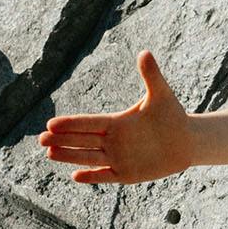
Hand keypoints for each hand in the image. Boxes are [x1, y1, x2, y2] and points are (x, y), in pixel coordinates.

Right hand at [38, 50, 195, 184]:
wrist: (186, 141)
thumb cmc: (172, 115)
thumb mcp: (161, 95)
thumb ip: (151, 75)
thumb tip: (145, 52)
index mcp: (116, 122)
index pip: (88, 122)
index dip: (71, 123)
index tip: (52, 123)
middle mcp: (113, 140)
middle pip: (82, 140)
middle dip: (62, 139)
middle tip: (41, 139)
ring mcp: (118, 158)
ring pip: (88, 157)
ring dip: (69, 156)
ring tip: (49, 153)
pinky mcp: (127, 174)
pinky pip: (106, 176)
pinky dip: (92, 176)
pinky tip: (75, 175)